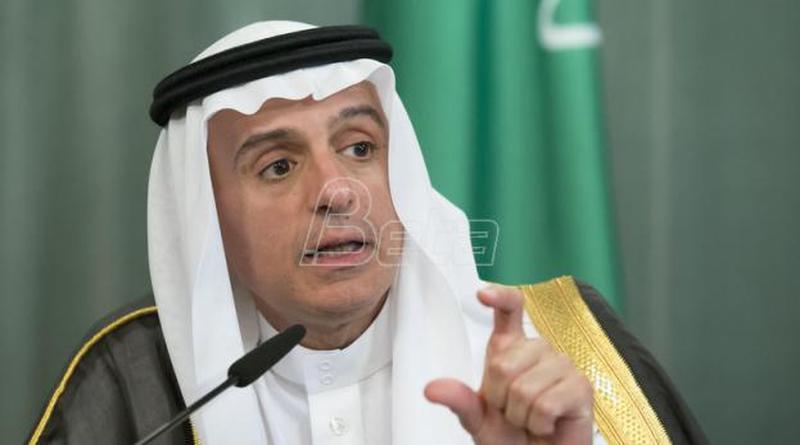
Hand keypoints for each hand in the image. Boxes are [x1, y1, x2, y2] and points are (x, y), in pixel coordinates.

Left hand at [425, 286, 593, 443]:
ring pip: (524, 389)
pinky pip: (546, 404)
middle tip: (515, 412)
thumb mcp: (477, 419)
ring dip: (521, 416)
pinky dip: (539, 424)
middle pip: (503, 365)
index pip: (509, 311)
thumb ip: (458, 400)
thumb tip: (433, 389)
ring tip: (532, 419)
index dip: (500, 297)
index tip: (483, 294)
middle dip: (502, 400)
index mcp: (511, 349)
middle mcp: (538, 350)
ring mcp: (562, 366)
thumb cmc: (512, 437)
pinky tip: (548, 424)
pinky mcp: (581, 386)